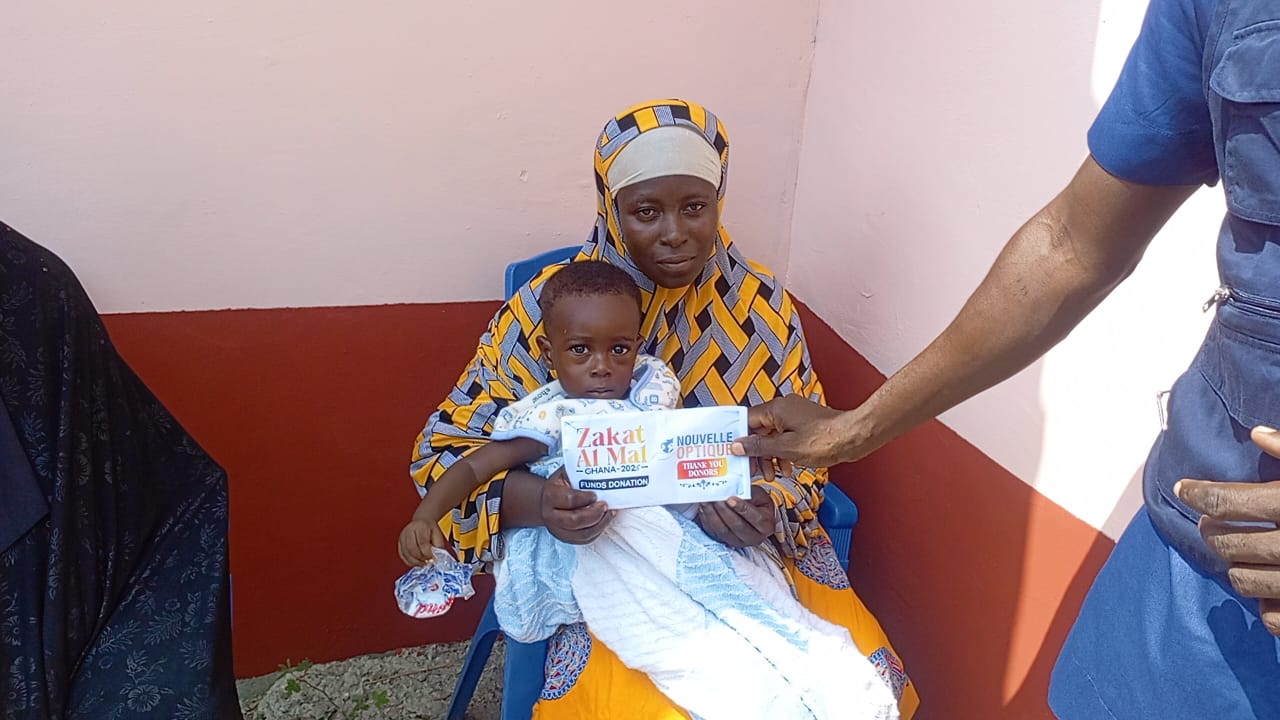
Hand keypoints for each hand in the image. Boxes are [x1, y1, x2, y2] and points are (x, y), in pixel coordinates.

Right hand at [398, 519, 447, 566]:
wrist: (421, 523)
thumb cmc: (430, 529)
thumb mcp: (438, 534)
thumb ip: (438, 546)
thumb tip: (437, 558)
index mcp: (420, 526)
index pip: (422, 543)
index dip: (427, 553)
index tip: (433, 559)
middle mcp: (409, 530)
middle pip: (412, 549)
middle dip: (421, 558)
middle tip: (428, 561)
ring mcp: (402, 537)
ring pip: (406, 554)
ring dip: (415, 562)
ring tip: (423, 563)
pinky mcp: (399, 543)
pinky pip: (402, 555)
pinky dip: (409, 562)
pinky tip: (417, 562)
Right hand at [541, 468, 613, 544]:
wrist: (547, 501)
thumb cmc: (561, 484)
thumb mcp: (565, 473)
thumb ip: (578, 469)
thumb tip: (600, 462)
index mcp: (550, 495)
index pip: (569, 500)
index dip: (585, 498)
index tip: (595, 494)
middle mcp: (551, 515)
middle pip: (574, 521)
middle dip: (594, 514)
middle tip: (605, 505)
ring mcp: (558, 529)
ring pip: (581, 534)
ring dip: (600, 524)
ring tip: (610, 513)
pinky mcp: (567, 538)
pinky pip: (585, 540)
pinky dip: (598, 531)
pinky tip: (605, 521)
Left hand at [697, 485, 775, 547]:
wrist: (750, 513)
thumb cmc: (756, 503)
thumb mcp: (759, 495)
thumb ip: (749, 493)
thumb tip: (734, 490)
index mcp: (766, 526)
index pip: (756, 518)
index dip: (742, 508)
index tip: (731, 498)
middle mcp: (753, 537)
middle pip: (737, 526)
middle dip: (724, 511)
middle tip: (715, 498)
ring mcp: (738, 542)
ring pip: (723, 531)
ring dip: (712, 515)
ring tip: (706, 501)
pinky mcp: (724, 541)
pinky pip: (713, 532)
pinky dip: (707, 520)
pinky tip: (703, 508)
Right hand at [730, 395, 851, 472]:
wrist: (853, 437)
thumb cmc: (824, 440)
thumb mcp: (786, 448)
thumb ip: (759, 447)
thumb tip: (737, 445)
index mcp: (776, 409)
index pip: (746, 420)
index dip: (739, 438)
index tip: (733, 453)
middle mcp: (783, 409)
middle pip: (758, 430)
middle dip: (756, 453)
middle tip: (754, 471)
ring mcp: (794, 416)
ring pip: (772, 436)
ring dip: (770, 456)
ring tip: (773, 474)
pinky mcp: (804, 425)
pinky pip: (785, 438)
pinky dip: (783, 453)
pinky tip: (788, 467)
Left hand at [1176, 426, 1279, 636]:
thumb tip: (1259, 434)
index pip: (1224, 501)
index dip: (1196, 493)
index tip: (1182, 489)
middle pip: (1225, 541)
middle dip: (1211, 530)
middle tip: (1208, 522)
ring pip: (1241, 580)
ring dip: (1232, 566)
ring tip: (1235, 553)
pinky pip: (1272, 618)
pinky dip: (1265, 606)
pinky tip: (1269, 589)